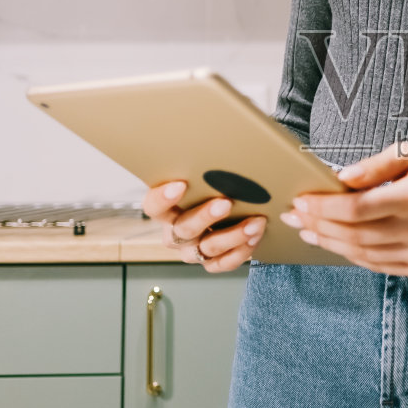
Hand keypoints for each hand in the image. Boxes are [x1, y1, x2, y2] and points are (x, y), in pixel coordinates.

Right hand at [141, 180, 266, 272]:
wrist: (231, 211)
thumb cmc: (212, 189)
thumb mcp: (204, 179)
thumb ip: (204, 170)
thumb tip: (220, 144)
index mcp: (166, 210)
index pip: (153, 206)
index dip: (163, 198)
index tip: (180, 184)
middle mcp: (175, 233)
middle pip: (184, 229)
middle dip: (205, 216)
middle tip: (225, 203)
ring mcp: (192, 251)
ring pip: (207, 248)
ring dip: (233, 235)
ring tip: (254, 223)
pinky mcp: (210, 263)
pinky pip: (222, 263)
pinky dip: (240, 252)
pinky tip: (254, 237)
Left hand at [280, 143, 407, 277]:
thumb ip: (375, 165)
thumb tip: (341, 179)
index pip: (359, 208)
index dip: (324, 207)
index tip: (300, 201)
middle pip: (356, 234)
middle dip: (318, 225)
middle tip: (294, 215)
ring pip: (363, 254)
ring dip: (330, 242)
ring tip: (307, 229)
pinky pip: (377, 265)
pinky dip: (351, 254)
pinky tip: (334, 241)